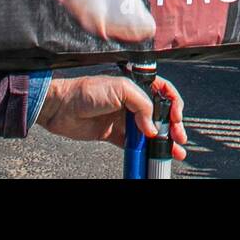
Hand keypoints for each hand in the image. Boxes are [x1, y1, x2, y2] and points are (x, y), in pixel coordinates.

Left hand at [37, 74, 187, 159]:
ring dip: (163, 141)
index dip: (174, 104)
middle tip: (178, 137)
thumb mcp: (120, 88)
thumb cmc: (85, 90)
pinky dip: (144, 151)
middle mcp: (131, 101)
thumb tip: (153, 127)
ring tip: (174, 151)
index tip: (176, 118)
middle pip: (160, 114)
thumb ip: (142, 104)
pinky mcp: (114, 134)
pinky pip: (133, 144)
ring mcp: (123, 118)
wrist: (61, 107)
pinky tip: (152, 155)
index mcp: (135, 84)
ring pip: (149, 132)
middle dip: (172, 126)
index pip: (163, 91)